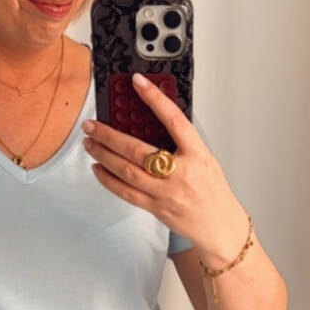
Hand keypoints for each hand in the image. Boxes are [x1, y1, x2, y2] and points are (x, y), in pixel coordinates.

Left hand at [81, 73, 247, 260]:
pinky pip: (126, 193)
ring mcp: (166, 193)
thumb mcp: (206, 159)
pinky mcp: (156, 208)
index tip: (138, 82)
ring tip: (90, 143)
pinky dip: (109, 180)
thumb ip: (183, 142)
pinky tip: (99, 169)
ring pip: (126, 171)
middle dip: (109, 134)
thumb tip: (154, 122)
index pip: (173, 120)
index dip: (155, 98)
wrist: (220, 227)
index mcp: (197, 155)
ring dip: (103, 155)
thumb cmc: (213, 193)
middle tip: (92, 124)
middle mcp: (180, 173)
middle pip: (137, 149)